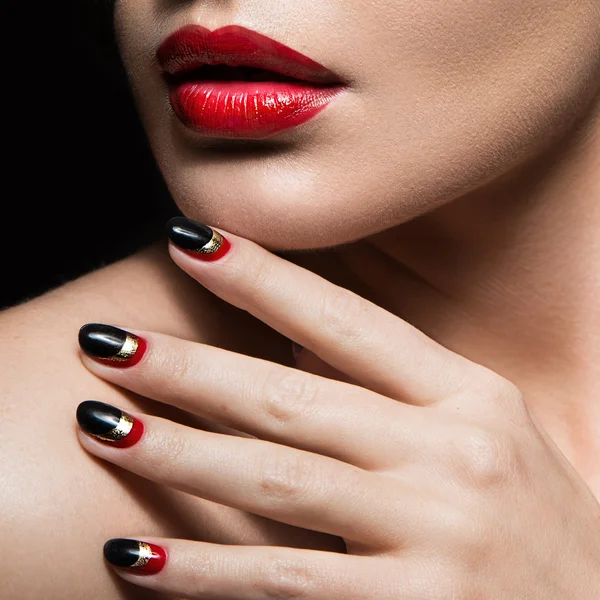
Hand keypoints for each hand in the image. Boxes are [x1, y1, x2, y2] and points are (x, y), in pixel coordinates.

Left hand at [75, 219, 599, 598]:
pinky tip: (139, 552)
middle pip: (292, 396)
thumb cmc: (537, 518)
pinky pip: (284, 581)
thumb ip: (401, 387)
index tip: (193, 241)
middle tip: (109, 343)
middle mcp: (451, 452)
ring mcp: (433, 532)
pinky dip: (204, 571)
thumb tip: (297, 342)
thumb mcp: (486, 432)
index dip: (264, 279)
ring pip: (276, 480)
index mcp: (468, 396)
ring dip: (178, 453)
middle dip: (191, 367)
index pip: (347, 322)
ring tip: (103, 428)